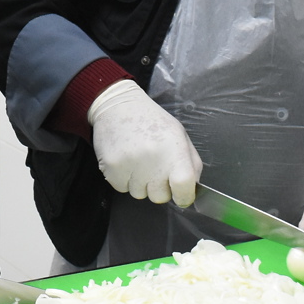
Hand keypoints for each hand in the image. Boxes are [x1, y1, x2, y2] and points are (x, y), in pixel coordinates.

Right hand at [87, 80, 201, 205]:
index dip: (184, 196)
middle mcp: (152, 159)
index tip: (181, 195)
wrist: (118, 106)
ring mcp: (130, 165)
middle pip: (160, 197)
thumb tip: (192, 190)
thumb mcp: (179, 135)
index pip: (184, 186)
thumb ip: (191, 163)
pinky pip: (122, 189)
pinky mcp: (111, 168)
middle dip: (159, 187)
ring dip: (140, 183)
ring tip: (138, 159)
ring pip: (140, 194)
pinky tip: (126, 160)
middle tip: (154, 166)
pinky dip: (124, 179)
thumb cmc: (151, 121)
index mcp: (174, 149)